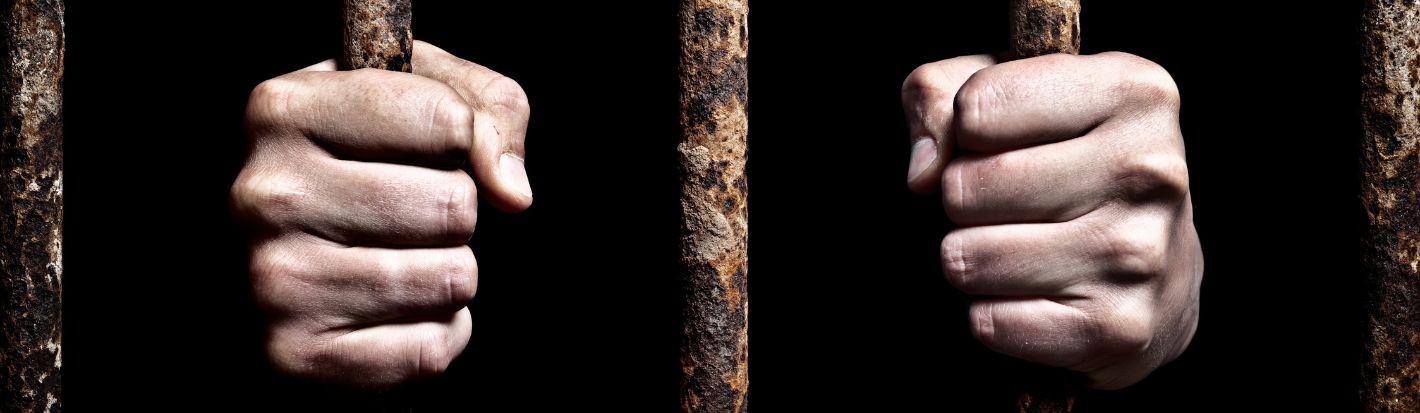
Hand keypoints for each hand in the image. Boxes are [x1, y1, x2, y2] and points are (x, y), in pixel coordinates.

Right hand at [231, 41, 530, 386]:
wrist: (282, 265)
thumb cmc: (365, 165)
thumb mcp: (422, 97)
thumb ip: (487, 107)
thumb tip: (512, 193)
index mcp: (286, 109)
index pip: (446, 118)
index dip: (468, 140)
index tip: (437, 151)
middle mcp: (267, 194)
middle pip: (454, 204)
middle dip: (459, 213)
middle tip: (408, 216)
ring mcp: (274, 279)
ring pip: (451, 279)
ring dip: (450, 275)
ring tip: (400, 261)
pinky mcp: (296, 356)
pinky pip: (430, 349)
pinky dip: (435, 335)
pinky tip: (393, 314)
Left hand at [901, 52, 1201, 388]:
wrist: (1164, 268)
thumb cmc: (1067, 161)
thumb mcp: (1007, 94)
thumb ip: (937, 94)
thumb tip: (922, 174)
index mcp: (1132, 92)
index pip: (974, 108)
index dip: (965, 131)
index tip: (999, 142)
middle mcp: (1150, 170)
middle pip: (965, 187)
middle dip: (962, 200)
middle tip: (1005, 206)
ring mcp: (1138, 254)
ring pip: (968, 259)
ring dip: (972, 259)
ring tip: (1018, 248)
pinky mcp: (1118, 329)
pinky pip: (989, 322)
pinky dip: (992, 313)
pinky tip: (1034, 295)